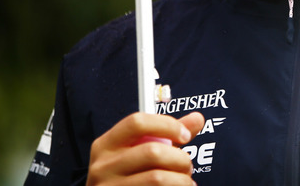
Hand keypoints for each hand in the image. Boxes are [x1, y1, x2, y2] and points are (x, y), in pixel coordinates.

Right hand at [86, 111, 204, 184]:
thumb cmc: (127, 175)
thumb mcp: (139, 150)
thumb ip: (167, 134)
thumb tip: (197, 119)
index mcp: (107, 144)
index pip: (137, 122)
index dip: (167, 125)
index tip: (185, 135)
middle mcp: (103, 166)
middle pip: (152, 152)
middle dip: (180, 158)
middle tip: (187, 165)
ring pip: (156, 178)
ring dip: (180, 179)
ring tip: (185, 181)